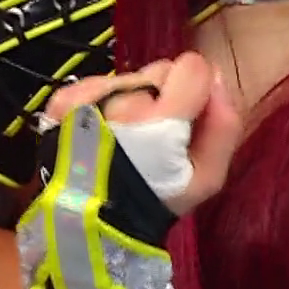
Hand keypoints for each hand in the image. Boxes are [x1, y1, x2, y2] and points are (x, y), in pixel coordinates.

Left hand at [44, 52, 242, 215]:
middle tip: (155, 134)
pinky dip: (105, 101)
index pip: (192, 66)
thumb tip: (217, 78)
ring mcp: (88, 96)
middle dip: (165, 95)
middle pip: (160, 71)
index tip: (188, 116)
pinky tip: (102, 132)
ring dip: (134, 97)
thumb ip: (224, 125)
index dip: (196, 89)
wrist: (91, 222)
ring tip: (126, 138)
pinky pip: (100, 83)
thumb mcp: (208, 178)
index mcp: (161, 119)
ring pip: (130, 76)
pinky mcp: (63, 98)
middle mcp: (122, 99)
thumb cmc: (156, 200)